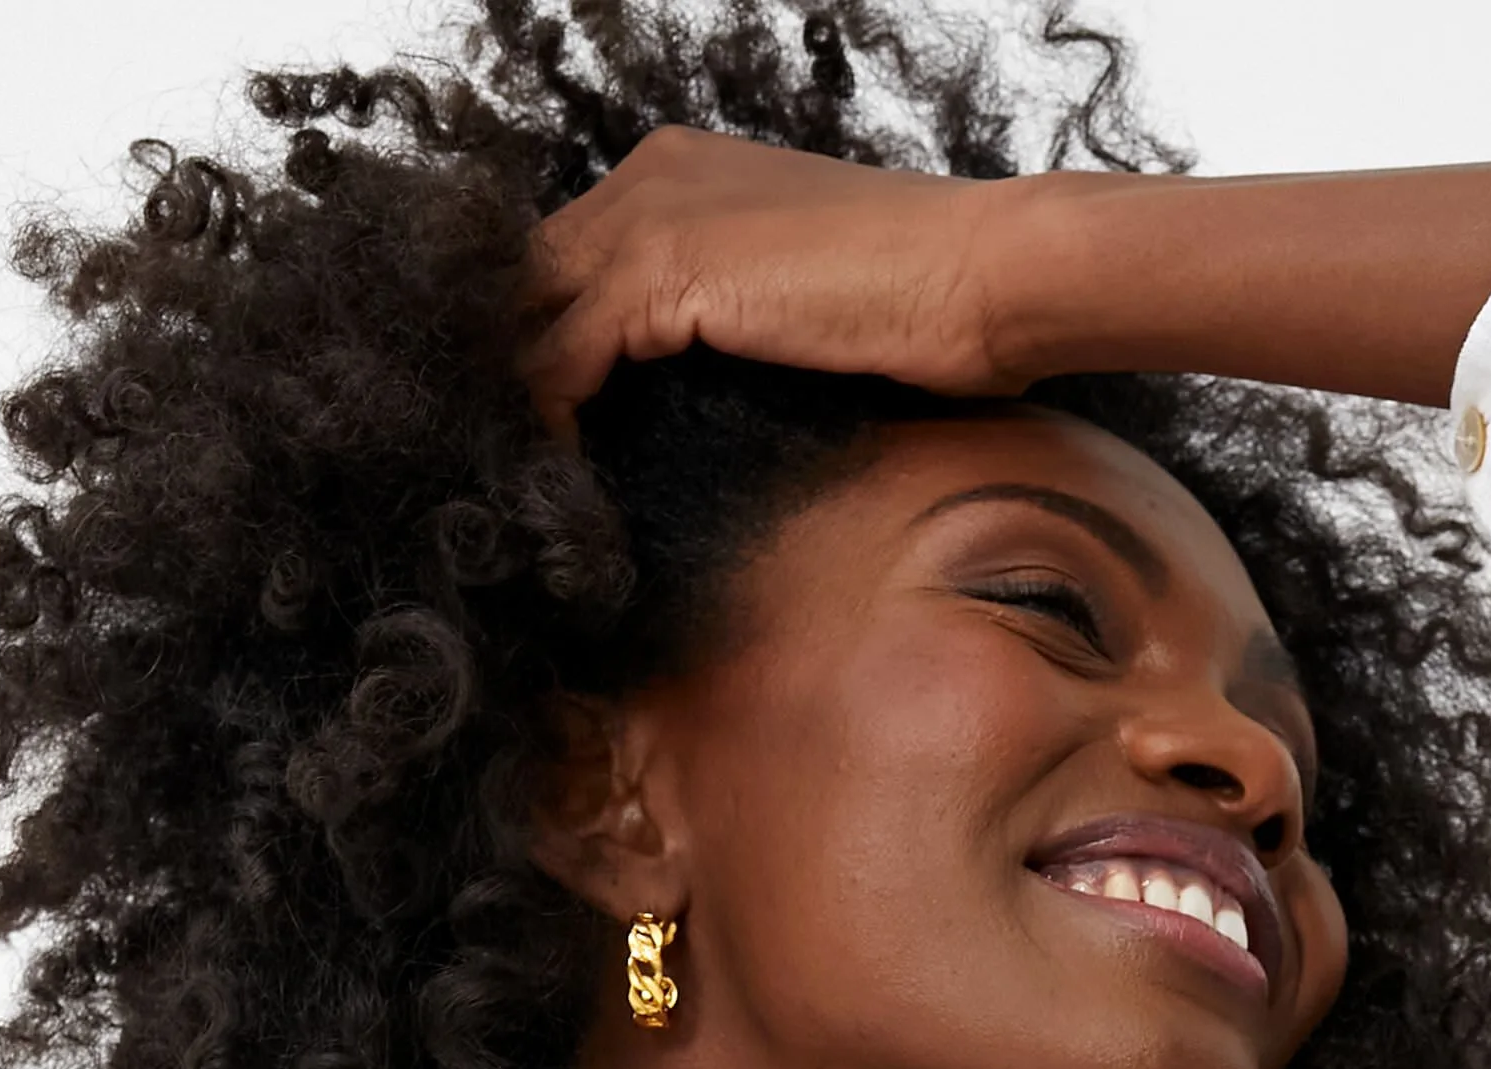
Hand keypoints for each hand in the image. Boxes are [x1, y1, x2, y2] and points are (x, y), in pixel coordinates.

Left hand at [519, 129, 1022, 432]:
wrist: (982, 276)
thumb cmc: (919, 302)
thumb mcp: (790, 294)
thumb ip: (720, 313)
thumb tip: (677, 386)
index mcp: (677, 172)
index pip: (566, 256)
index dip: (542, 336)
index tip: (546, 422)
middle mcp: (651, 177)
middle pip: (526, 276)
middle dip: (508, 364)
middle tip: (509, 454)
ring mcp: (653, 217)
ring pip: (527, 313)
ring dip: (518, 399)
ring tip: (525, 472)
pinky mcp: (664, 273)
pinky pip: (563, 357)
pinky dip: (554, 420)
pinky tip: (568, 474)